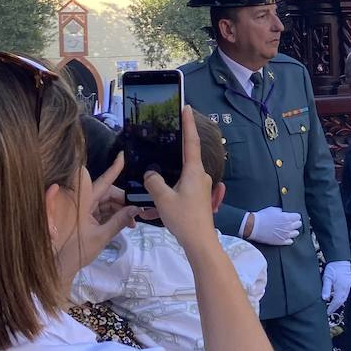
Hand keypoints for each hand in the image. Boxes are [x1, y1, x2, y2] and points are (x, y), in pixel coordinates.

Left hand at [56, 152, 140, 286]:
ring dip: (119, 209)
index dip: (113, 168)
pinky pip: (101, 210)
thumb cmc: (77, 251)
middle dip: (123, 200)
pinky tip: (123, 223)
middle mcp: (82, 202)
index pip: (101, 181)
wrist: (61, 267)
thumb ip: (119, 221)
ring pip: (105, 202)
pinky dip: (112, 215)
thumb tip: (137, 208)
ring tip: (131, 223)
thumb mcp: (102, 237)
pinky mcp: (83, 217)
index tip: (122, 155)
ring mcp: (82, 210)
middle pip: (107, 192)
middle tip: (137, 213)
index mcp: (83, 203)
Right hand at [144, 105, 216, 250]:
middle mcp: (200, 176)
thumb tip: (151, 174)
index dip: (188, 124)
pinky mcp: (197, 199)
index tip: (187, 107)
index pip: (191, 142)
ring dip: (166, 183)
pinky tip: (152, 210)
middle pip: (185, 159)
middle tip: (162, 141)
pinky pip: (180, 192)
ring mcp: (200, 188)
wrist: (200, 242)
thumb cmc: (184, 218)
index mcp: (194, 171)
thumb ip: (153, 182)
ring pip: (179, 178)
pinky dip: (168, 197)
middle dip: (173, 153)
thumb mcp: (163, 199)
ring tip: (150, 186)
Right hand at [246, 207, 301, 244]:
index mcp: (287, 218)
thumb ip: (281, 211)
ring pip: (296, 233)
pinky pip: (290, 241)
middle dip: (295, 222)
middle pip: (298, 224)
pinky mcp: (281, 242)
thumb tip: (283, 213)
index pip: (298, 217)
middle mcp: (288, 227)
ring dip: (293, 231)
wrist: (254, 227)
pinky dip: (289, 239)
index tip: (292, 216)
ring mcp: (285, 235)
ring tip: (288, 229)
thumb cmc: (262, 217)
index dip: (295, 216)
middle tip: (290, 222)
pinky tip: (285, 236)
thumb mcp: (273, 209)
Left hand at [322, 260, 350, 313]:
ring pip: (344, 298)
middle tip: (329, 311)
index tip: (327, 312)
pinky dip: (340, 297)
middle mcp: (346, 288)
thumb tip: (324, 298)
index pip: (336, 301)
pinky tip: (336, 298)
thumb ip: (326, 288)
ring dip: (338, 303)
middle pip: (341, 301)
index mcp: (341, 288)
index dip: (332, 308)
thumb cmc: (333, 268)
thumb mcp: (327, 278)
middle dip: (335, 307)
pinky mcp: (348, 283)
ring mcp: (348, 286)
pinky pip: (345, 293)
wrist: (340, 259)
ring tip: (332, 306)